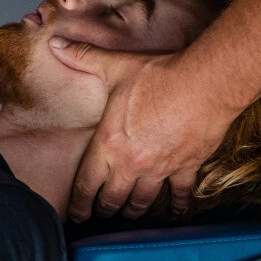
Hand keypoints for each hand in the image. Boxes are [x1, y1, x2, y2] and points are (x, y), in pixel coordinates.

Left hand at [50, 37, 240, 221]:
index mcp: (109, 143)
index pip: (86, 183)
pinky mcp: (186, 168)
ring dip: (135, 211)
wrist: (204, 85)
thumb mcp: (116, 66)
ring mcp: (160, 169)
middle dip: (105, 209)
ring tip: (130, 215)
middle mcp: (131, 163)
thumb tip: (56, 44)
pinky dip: (176, 206)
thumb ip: (83, 57)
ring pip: (143, 201)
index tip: (75, 214)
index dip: (79, 202)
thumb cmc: (158, 76)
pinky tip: (174, 213)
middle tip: (101, 216)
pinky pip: (179, 195)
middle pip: (113, 198)